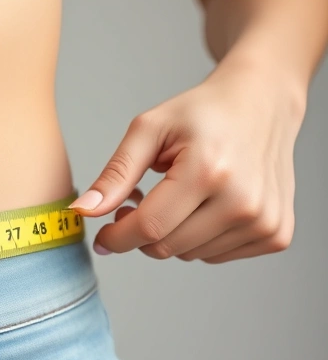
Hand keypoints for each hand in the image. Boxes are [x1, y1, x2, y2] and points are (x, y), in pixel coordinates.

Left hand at [68, 59, 304, 263]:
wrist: (263, 103)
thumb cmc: (203, 112)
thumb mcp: (150, 129)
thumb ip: (115, 174)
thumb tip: (83, 211)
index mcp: (209, 172)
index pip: (148, 228)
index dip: (116, 237)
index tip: (102, 235)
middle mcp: (243, 202)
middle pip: (166, 247)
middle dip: (140, 233)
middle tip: (137, 202)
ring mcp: (264, 221)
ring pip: (189, 255)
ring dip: (171, 234)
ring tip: (175, 196)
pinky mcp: (276, 234)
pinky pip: (216, 256)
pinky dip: (200, 238)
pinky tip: (204, 206)